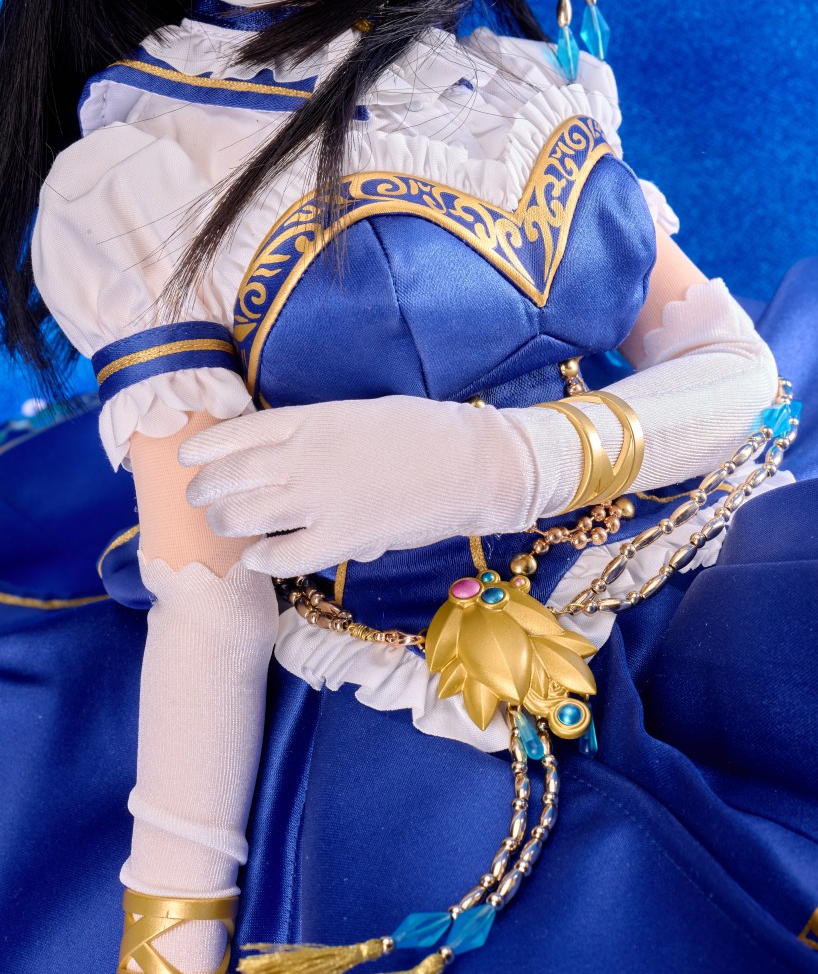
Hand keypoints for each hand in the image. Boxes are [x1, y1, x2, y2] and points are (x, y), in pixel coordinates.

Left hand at [178, 396, 570, 575]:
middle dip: (205, 490)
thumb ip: (318, 435)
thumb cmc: (425, 432)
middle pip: (230, 476)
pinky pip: (281, 556)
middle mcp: (305, 458)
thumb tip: (287, 460)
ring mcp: (320, 501)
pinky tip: (256, 558)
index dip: (206, 448)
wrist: (472, 464)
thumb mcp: (361, 415)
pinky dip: (261, 559)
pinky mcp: (340, 540)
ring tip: (223, 525)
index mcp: (312, 419)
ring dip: (225, 522)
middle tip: (200, 497)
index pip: (237, 433)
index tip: (190, 457)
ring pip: (244, 516)